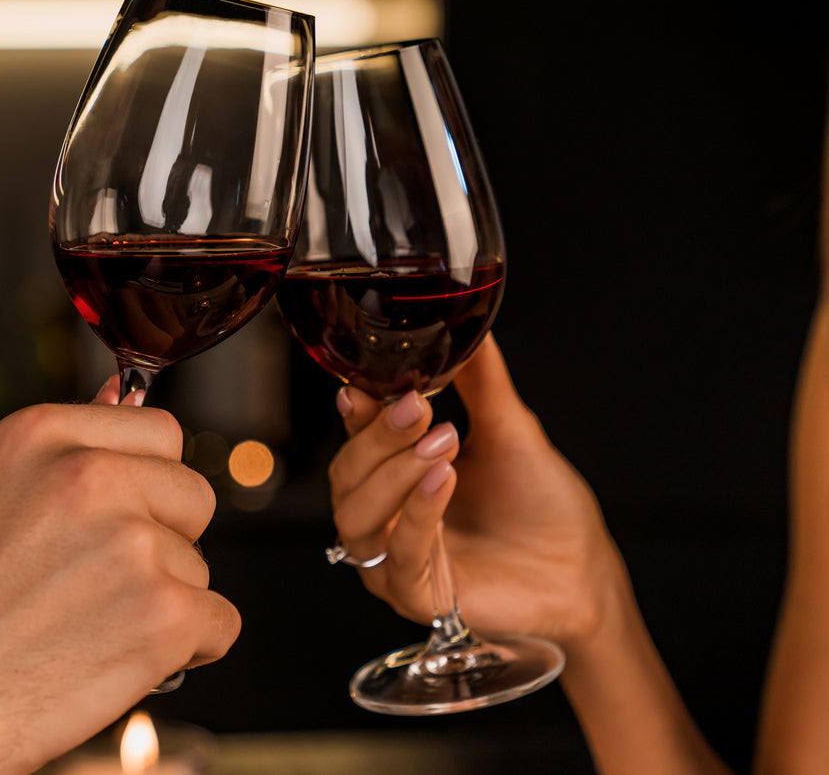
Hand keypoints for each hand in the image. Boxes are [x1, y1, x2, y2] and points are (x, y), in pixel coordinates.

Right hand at [329, 334, 624, 650]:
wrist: (582, 568)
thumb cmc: (541, 507)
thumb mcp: (508, 431)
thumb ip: (480, 382)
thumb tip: (471, 329)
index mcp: (393, 478)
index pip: (355, 439)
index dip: (357, 410)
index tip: (369, 383)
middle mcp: (384, 519)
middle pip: (345, 476)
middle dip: (376, 439)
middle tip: (418, 408)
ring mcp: (393, 561)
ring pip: (357, 517)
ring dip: (392, 475)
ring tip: (440, 444)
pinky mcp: (416, 599)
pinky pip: (399, 556)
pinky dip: (417, 514)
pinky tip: (443, 479)